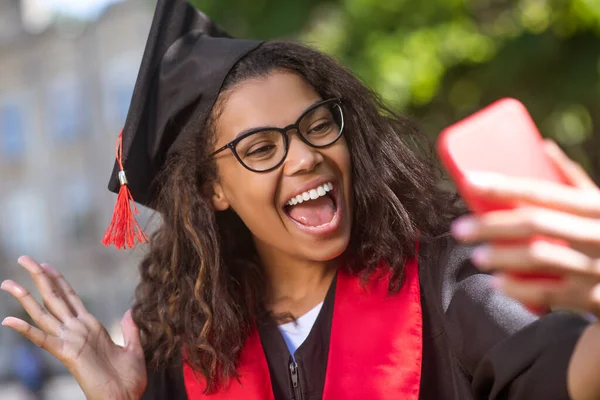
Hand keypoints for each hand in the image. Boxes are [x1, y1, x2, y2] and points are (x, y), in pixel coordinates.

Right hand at [1, 257, 146, 399]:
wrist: (127, 399)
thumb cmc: (130, 379)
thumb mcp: (134, 347)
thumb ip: (130, 328)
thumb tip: (129, 311)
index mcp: (91, 326)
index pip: (71, 297)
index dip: (59, 280)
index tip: (47, 264)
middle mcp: (77, 330)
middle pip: (54, 298)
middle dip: (39, 277)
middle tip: (24, 258)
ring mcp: (71, 341)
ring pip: (44, 314)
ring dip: (25, 298)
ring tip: (8, 282)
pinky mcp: (68, 354)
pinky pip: (43, 340)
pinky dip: (26, 330)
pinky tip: (9, 321)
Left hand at [450, 140, 599, 318]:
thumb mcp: (599, 205)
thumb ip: (573, 179)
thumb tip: (543, 146)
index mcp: (595, 206)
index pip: (541, 190)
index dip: (502, 186)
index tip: (468, 182)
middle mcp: (598, 233)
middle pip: (535, 223)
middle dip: (491, 225)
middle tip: (459, 228)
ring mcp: (596, 266)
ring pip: (541, 257)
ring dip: (502, 256)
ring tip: (476, 256)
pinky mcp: (593, 297)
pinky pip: (550, 293)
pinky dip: (520, 289)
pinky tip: (497, 284)